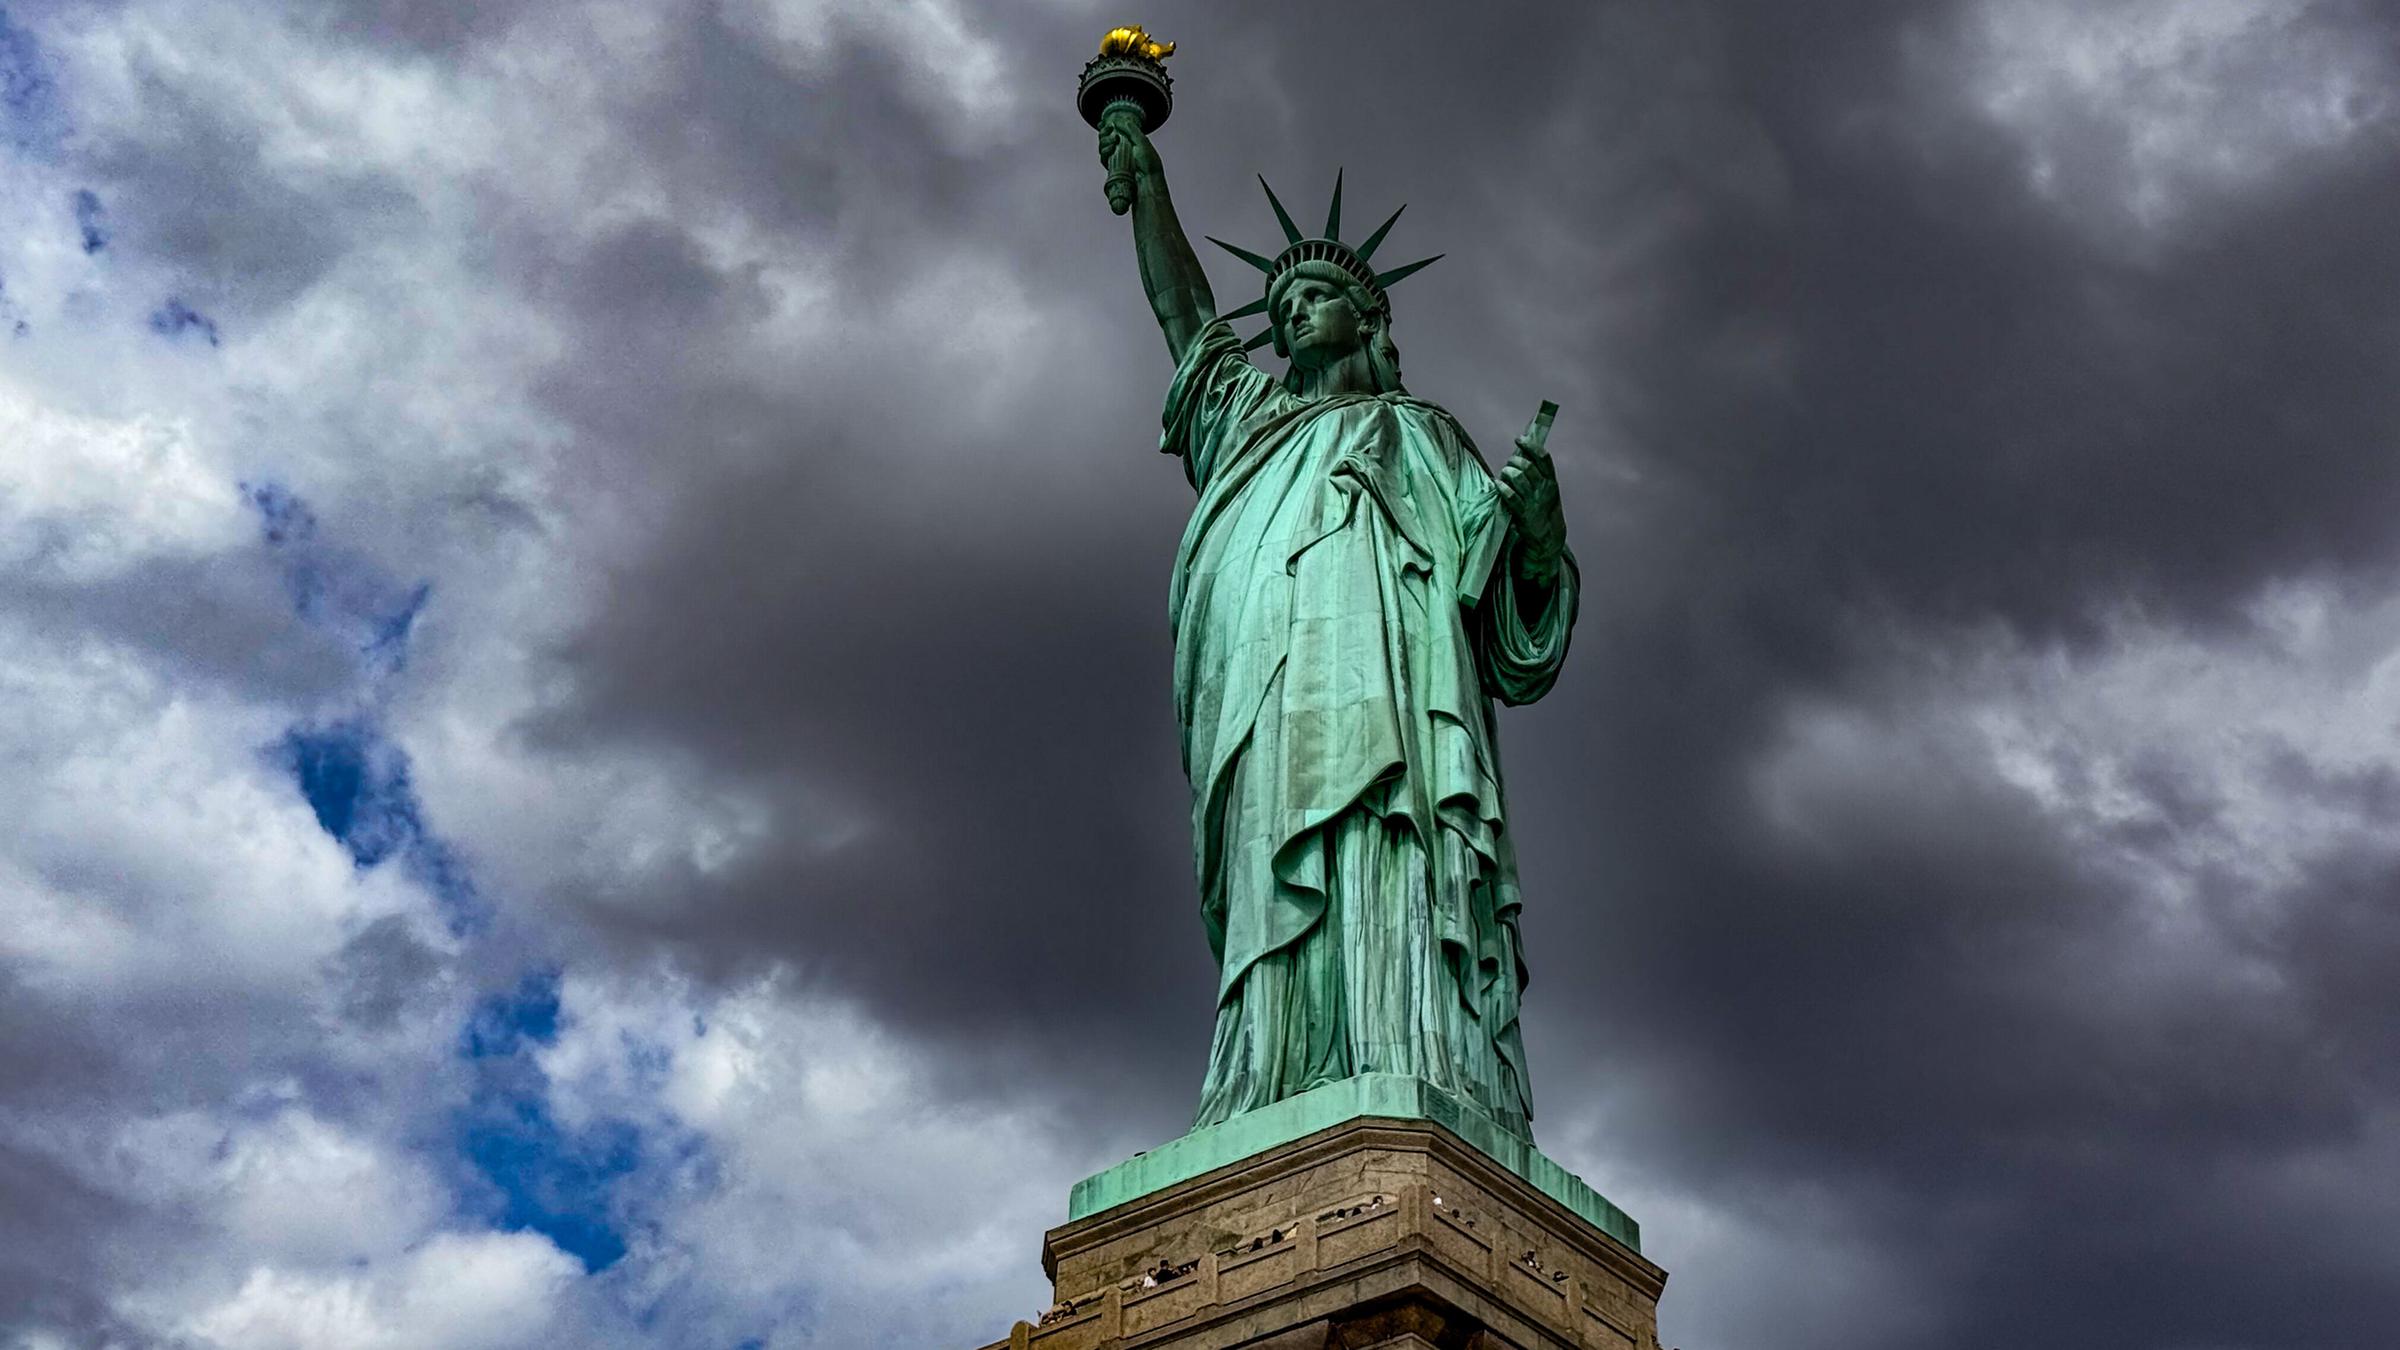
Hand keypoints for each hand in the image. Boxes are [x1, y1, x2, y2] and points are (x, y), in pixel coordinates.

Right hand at [1096, 108, 1161, 180]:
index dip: (1106, 127)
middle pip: (1105, 138)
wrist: (1148, 180)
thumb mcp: (1142, 141)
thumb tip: (1118, 120)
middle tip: (1109, 129)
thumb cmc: (1149, 162)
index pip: (1114, 132)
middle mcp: (1121, 149)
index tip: (1102, 123)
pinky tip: (1111, 148)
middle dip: (1104, 132)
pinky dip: (1105, 151)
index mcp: (1129, 141)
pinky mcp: (1112, 168)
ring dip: (1105, 141)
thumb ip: (1131, 129)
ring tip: (1114, 140)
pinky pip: (1103, 158)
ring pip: (1102, 147)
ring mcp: (1116, 159)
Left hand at [1496, 434, 1565, 579]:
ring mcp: (1533, 501)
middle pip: (1527, 466)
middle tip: (1509, 464)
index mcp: (1551, 481)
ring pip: (1518, 478)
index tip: (1519, 439)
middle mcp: (1544, 489)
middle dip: (1514, 461)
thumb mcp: (1547, 490)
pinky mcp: (1522, 513)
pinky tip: (1498, 485)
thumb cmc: (1543, 509)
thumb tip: (1522, 453)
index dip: (1530, 445)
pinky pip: (1510, 496)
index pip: (1543, 457)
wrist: (1548, 536)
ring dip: (1507, 472)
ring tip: (1504, 475)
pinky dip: (1502, 487)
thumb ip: (1538, 473)